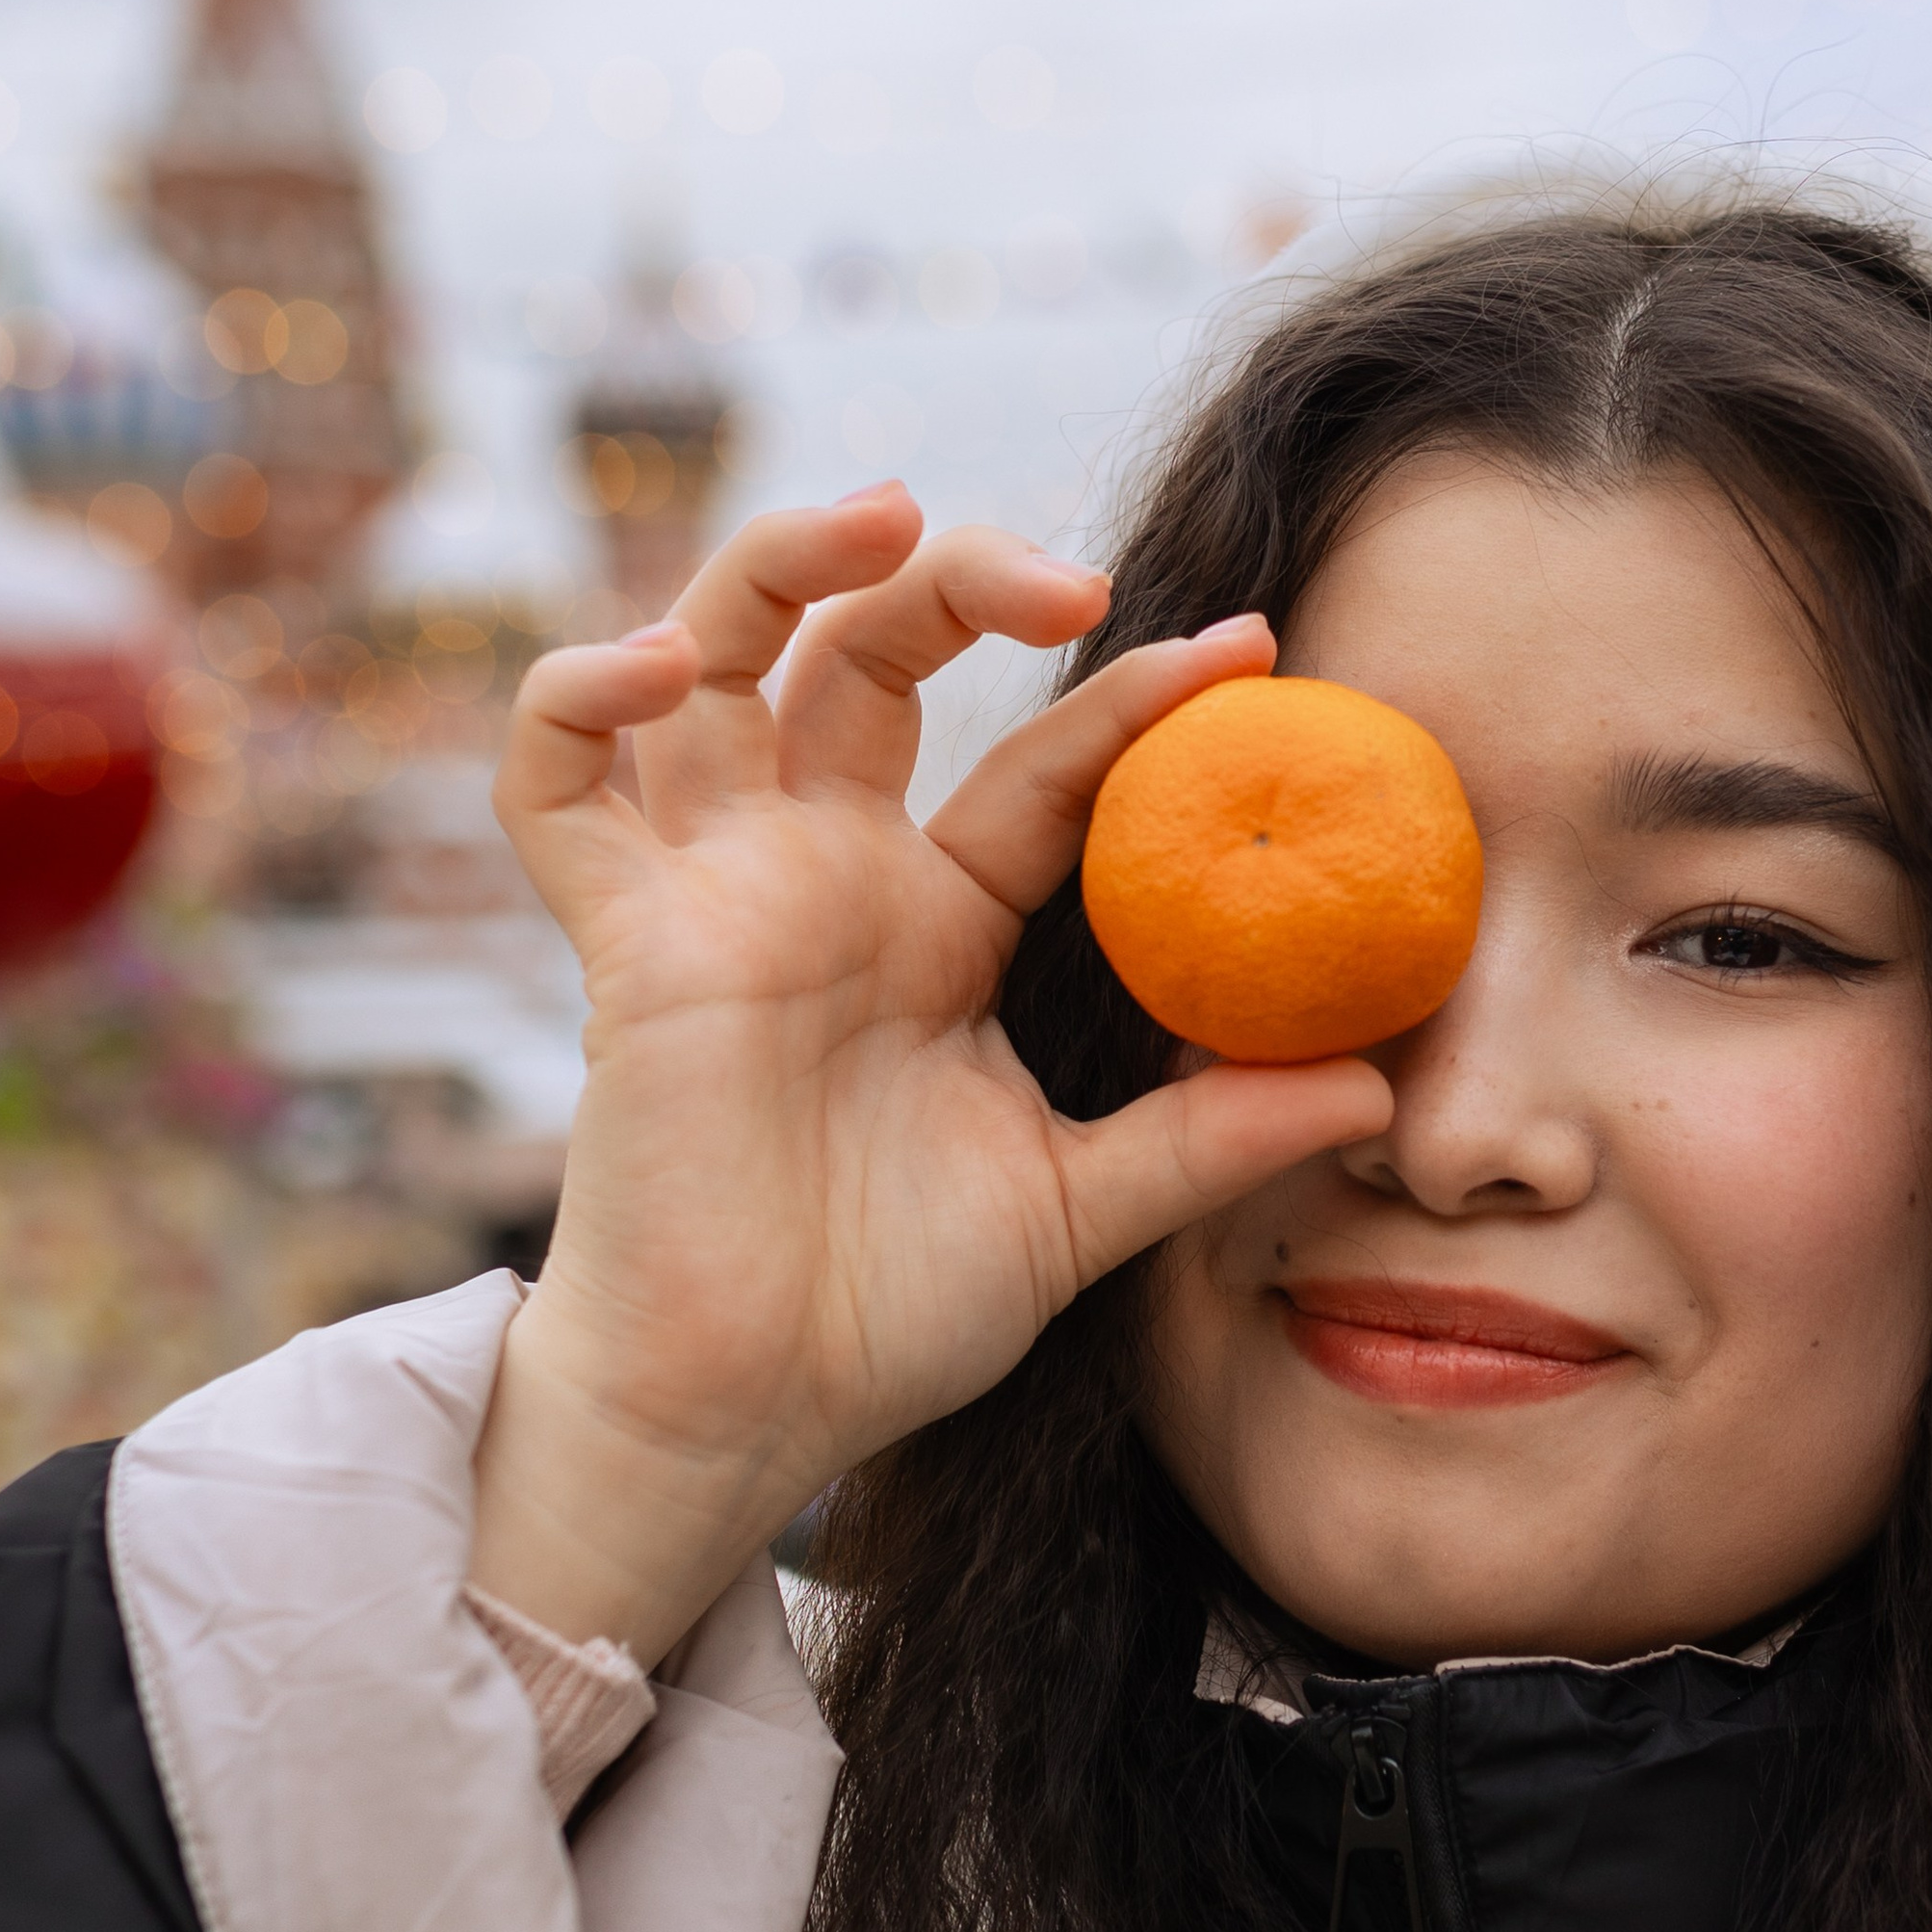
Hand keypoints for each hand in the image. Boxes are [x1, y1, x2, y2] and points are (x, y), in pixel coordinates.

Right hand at [472, 487, 1392, 1661]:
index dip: (1133, 701)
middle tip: (1068, 574)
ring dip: (780, 559)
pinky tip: (660, 670)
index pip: (1038, 769)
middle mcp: (824, 882)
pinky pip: (554, 781)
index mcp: (936, 930)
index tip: (1249, 653)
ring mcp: (715, 897)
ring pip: (715, 657)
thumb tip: (1378, 1089)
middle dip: (959, 577)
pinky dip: (578, 696)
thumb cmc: (887, 1320)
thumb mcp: (1077, 1211)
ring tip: (879, 516)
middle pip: (870, 655)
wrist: (749, 1415)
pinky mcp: (622, 943)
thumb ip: (1207, 1140)